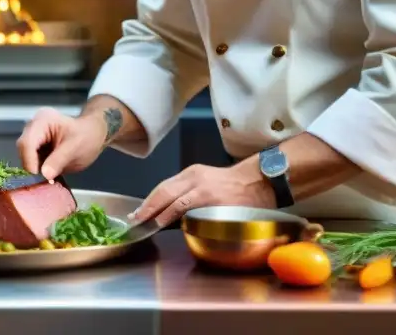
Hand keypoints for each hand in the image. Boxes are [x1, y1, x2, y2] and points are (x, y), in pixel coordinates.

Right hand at [16, 106, 106, 181]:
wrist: (93, 135)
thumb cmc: (87, 137)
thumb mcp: (75, 148)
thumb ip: (59, 160)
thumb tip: (45, 175)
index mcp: (43, 120)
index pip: (27, 142)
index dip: (30, 161)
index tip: (38, 177)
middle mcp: (33, 126)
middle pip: (23, 149)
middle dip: (31, 166)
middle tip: (43, 181)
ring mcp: (33, 137)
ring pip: (24, 157)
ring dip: (33, 169)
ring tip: (47, 179)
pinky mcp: (34, 147)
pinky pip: (30, 160)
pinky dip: (37, 170)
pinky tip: (47, 175)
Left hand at [128, 161, 275, 227]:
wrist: (260, 180)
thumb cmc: (237, 186)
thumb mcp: (209, 182)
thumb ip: (191, 193)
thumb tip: (172, 212)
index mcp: (192, 173)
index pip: (164, 186)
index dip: (149, 200)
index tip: (138, 212)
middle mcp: (194, 176)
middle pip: (162, 190)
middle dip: (146, 206)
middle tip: (135, 219)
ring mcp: (201, 186)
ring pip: (170, 197)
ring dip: (154, 211)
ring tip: (144, 222)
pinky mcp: (210, 197)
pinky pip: (184, 205)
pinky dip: (169, 213)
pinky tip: (161, 221)